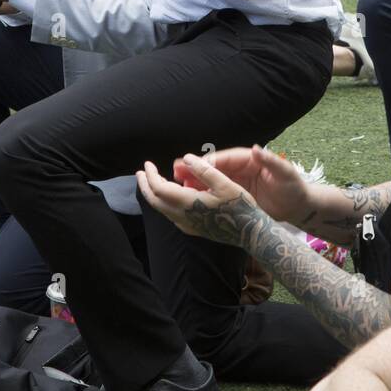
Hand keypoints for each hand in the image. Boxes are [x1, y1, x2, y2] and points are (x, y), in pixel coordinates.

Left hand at [137, 156, 261, 246]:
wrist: (250, 232)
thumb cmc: (240, 206)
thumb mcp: (225, 183)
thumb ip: (204, 170)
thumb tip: (188, 158)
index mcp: (189, 203)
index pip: (159, 189)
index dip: (150, 175)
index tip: (148, 164)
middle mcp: (183, 217)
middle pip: (155, 201)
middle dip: (145, 186)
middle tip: (140, 172)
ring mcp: (187, 226)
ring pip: (162, 209)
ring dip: (154, 195)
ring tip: (152, 181)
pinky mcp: (193, 230)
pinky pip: (171, 215)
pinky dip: (164, 203)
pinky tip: (171, 196)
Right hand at [186, 145, 314, 225]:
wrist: (298, 206)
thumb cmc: (294, 186)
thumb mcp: (285, 173)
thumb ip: (271, 161)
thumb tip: (256, 149)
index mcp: (249, 159)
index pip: (225, 158)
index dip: (208, 161)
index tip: (192, 164)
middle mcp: (239, 168)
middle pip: (213, 166)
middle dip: (194, 168)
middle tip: (175, 169)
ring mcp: (235, 181)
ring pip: (210, 179)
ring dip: (193, 180)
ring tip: (175, 183)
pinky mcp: (234, 195)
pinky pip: (214, 192)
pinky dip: (202, 194)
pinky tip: (189, 198)